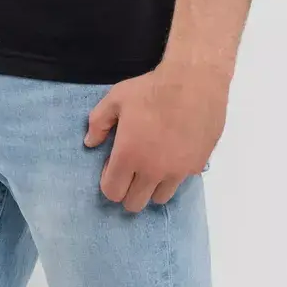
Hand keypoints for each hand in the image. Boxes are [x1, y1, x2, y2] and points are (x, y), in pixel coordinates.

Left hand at [83, 61, 228, 211]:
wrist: (194, 83)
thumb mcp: (116, 97)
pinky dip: (173, 174)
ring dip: (152, 187)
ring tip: (152, 165)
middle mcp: (152, 171)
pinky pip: (180, 182)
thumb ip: (98, 122)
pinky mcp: (196, 166)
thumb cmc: (151, 89)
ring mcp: (177, 172)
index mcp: (129, 156)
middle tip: (130, 171)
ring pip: (159, 199)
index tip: (112, 168)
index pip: (112, 192)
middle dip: (128, 191)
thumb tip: (90, 143)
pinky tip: (173, 152)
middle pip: (135, 204)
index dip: (109, 183)